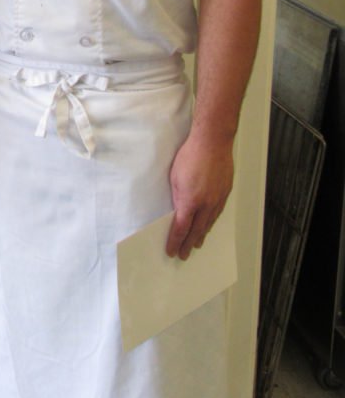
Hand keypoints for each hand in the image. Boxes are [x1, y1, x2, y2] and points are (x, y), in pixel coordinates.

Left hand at [166, 134, 233, 259]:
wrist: (212, 143)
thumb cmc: (190, 156)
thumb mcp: (175, 177)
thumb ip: (177, 197)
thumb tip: (178, 210)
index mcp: (190, 202)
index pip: (181, 228)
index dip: (176, 241)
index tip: (172, 250)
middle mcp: (206, 204)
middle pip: (196, 230)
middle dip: (189, 244)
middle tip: (184, 254)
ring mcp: (217, 199)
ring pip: (209, 223)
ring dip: (201, 235)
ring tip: (196, 244)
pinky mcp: (225, 193)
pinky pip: (217, 213)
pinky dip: (211, 222)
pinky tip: (208, 224)